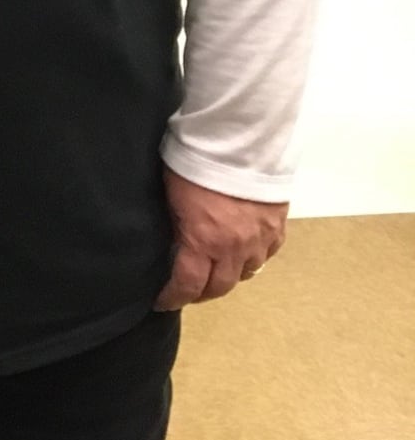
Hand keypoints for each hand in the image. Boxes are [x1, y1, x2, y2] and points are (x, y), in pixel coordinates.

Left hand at [154, 168, 287, 309]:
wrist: (239, 138)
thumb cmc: (196, 161)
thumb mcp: (171, 195)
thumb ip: (174, 224)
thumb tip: (170, 243)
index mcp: (204, 242)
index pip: (187, 285)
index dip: (173, 298)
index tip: (162, 301)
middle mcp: (235, 248)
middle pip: (219, 287)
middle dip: (201, 293)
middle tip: (188, 291)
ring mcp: (259, 239)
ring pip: (245, 273)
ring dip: (228, 276)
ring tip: (214, 271)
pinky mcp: (277, 226)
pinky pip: (265, 255)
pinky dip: (252, 259)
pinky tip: (242, 253)